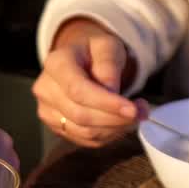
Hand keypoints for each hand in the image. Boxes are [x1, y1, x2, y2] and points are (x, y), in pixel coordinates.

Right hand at [34, 17, 147, 147]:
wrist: (80, 61)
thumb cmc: (95, 52)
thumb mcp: (107, 46)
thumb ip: (109, 66)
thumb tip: (112, 92)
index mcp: (56, 64)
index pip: (78, 90)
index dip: (106, 104)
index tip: (132, 110)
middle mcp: (45, 89)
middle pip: (81, 115)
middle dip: (116, 119)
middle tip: (143, 111)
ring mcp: (48, 111)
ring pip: (84, 132)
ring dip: (115, 129)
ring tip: (135, 115)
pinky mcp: (57, 127)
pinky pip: (86, 140)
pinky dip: (109, 135)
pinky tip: (120, 122)